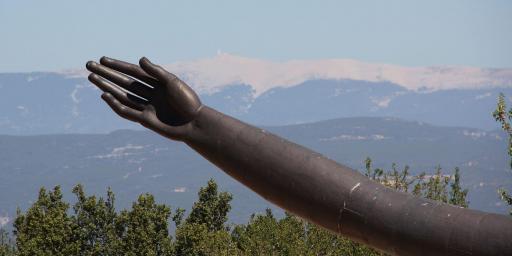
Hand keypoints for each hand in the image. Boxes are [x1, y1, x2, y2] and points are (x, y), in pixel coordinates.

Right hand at [86, 57, 202, 140]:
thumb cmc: (188, 102)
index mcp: (158, 83)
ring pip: (122, 95)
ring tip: (92, 78)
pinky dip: (115, 103)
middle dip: (107, 74)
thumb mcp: (172, 83)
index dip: (118, 66)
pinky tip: (104, 95)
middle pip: (124, 82)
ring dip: (107, 87)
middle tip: (89, 66)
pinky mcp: (145, 120)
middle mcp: (150, 94)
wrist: (195, 125)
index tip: (102, 60)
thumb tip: (139, 59)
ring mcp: (147, 107)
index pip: (134, 72)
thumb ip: (156, 72)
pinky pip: (126, 111)